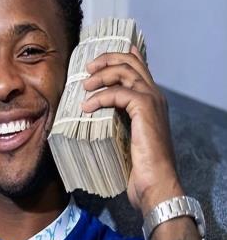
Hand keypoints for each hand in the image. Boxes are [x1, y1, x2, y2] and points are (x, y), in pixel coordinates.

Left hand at [82, 46, 182, 214]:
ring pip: (125, 71)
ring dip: (101, 75)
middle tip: (88, 69)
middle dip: (107, 59)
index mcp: (152, 101)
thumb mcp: (125, 138)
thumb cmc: (139, 167)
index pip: (139, 68)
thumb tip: (93, 115)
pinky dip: (100, 97)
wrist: (155, 182)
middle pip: (131, 62)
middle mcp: (155, 96)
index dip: (121, 57)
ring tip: (85, 85)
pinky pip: (118, 92)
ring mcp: (152, 101)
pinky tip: (87, 107)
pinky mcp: (145, 108)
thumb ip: (116, 121)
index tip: (99, 61)